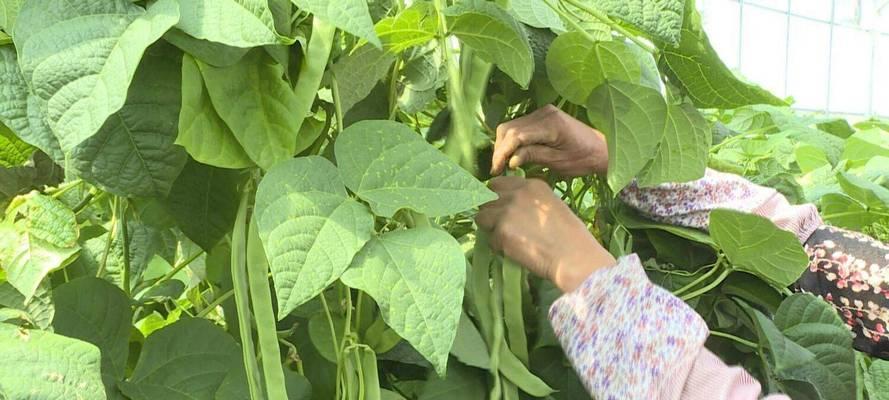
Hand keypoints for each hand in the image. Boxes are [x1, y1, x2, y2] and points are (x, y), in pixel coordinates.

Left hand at [475, 176, 615, 291]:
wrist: (572, 256)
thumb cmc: (569, 236)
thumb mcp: (550, 205)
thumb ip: (528, 201)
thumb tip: (507, 206)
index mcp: (531, 185)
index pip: (497, 184)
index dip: (496, 197)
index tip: (499, 208)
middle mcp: (516, 194)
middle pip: (486, 199)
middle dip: (491, 213)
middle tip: (503, 227)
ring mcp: (506, 212)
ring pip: (482, 218)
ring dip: (491, 229)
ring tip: (508, 240)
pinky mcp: (501, 232)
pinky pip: (490, 239)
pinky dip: (498, 247)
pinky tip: (515, 251)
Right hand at [491, 105, 607, 177]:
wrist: (601, 148)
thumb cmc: (583, 159)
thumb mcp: (559, 162)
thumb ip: (533, 157)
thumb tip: (510, 161)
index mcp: (550, 124)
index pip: (516, 136)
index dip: (502, 153)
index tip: (496, 170)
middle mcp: (544, 113)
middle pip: (509, 128)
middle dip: (500, 149)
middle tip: (497, 169)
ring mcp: (542, 112)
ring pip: (511, 126)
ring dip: (504, 145)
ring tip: (503, 164)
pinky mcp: (541, 116)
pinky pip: (519, 126)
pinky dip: (512, 140)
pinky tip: (512, 155)